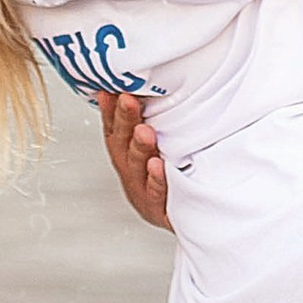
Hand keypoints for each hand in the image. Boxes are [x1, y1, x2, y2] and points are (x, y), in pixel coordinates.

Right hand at [99, 89, 171, 233]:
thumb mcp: (160, 143)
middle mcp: (130, 170)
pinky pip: (157, 194)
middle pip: (123, 143)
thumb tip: (144, 87)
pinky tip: (157, 166)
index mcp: (126, 153)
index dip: (109, 110)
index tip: (110, 90)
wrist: (192, 215)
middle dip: (125, 121)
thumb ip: (147, 119)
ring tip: (144, 131)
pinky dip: (155, 180)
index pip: (114, 128)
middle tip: (129, 101)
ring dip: (139, 148)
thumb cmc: (174, 173)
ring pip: (136, 167)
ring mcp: (141, 190)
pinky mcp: (158, 210)